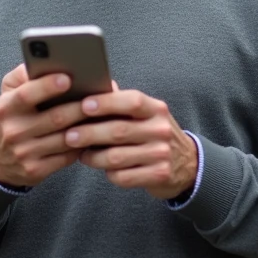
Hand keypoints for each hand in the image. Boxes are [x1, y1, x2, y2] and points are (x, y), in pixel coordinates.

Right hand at [0, 64, 88, 187]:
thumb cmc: (13, 117)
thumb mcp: (9, 93)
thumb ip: (23, 74)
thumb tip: (46, 61)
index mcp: (7, 107)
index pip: (27, 94)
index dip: (47, 86)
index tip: (68, 77)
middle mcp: (14, 131)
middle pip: (55, 118)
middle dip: (81, 107)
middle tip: (100, 96)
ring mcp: (25, 153)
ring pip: (66, 139)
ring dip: (88, 126)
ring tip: (105, 114)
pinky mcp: (36, 170)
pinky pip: (67, 157)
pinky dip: (83, 145)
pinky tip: (95, 135)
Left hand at [63, 88, 197, 199]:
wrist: (187, 165)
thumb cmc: (154, 134)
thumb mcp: (146, 114)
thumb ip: (122, 101)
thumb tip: (98, 81)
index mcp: (156, 109)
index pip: (131, 101)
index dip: (106, 103)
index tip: (84, 106)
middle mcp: (161, 130)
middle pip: (118, 131)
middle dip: (89, 133)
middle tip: (69, 135)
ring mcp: (161, 154)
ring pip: (116, 157)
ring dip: (93, 157)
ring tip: (82, 154)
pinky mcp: (158, 175)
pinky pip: (123, 176)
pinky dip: (108, 173)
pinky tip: (102, 168)